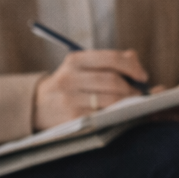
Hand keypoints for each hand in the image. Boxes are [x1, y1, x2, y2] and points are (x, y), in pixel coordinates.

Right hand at [32, 49, 148, 129]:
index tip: (143, 76)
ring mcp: (69, 99)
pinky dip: (116, 116)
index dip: (132, 67)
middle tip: (141, 96)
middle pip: (112, 81)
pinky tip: (121, 117)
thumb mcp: (82, 68)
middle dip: (132, 89)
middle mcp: (70, 77)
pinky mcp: (71, 118)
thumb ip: (109, 61)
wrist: (35, 107)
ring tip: (134, 106)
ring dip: (128, 104)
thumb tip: (135, 60)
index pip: (111, 58)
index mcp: (75, 60)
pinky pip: (102, 117)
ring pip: (110, 100)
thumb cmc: (69, 86)